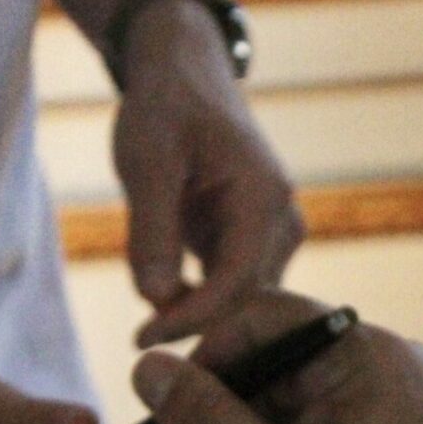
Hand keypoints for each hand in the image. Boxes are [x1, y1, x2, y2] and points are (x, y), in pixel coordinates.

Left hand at [112, 0, 302, 345]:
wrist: (186, 76)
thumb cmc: (167, 107)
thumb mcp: (147, 162)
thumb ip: (152, 230)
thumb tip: (155, 298)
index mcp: (264, 198)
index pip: (239, 281)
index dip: (194, 317)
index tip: (145, 338)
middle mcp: (282, 220)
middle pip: (246, 297)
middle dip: (196, 325)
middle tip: (140, 348)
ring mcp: (275, 233)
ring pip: (241, 297)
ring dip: (198, 316)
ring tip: (149, 338)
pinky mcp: (255, 240)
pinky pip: (232, 283)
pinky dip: (200, 300)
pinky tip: (163, 311)